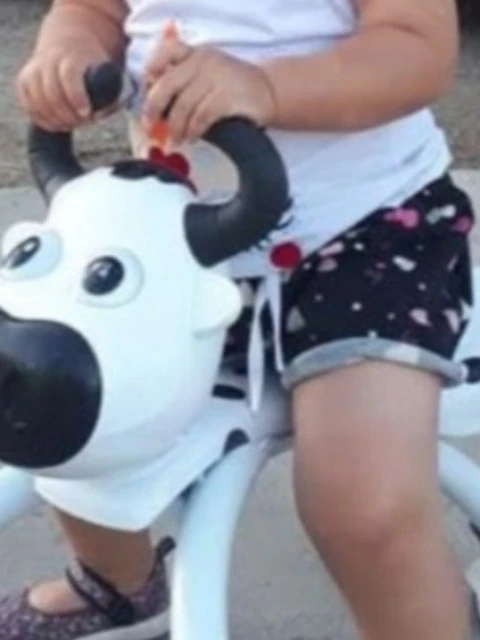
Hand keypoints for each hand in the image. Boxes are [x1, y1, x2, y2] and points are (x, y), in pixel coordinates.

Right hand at [16, 40, 112, 131]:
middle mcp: (50, 59)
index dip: (77, 96)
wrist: (71, 43)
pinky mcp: (25, 80)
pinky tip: (54, 124)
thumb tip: (100, 115)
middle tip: (82, 122)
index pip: (69, 75)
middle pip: (51, 91)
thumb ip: (112, 95)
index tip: (87, 114)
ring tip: (69, 125)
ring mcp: (34, 69)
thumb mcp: (110, 73)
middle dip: (67, 114)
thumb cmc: (96, 66)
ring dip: (53, 118)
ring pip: (36, 99)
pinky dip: (39, 118)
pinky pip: (27, 103)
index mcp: (73, 56)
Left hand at [143, 38, 276, 142]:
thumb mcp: (209, 74)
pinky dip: (194, 130)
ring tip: (176, 139)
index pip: (167, 52)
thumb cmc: (234, 89)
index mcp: (197, 54)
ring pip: (184, 105)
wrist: (269, 92)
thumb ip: (186, 81)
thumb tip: (156, 104)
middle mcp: (205, 62)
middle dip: (155, 109)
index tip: (147, 92)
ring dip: (176, 127)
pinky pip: (201, 117)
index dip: (152, 71)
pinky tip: (193, 138)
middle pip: (168, 84)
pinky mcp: (228, 98)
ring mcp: (218, 78)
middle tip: (151, 127)